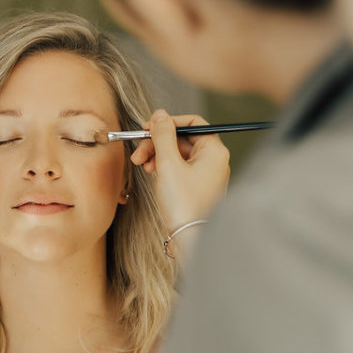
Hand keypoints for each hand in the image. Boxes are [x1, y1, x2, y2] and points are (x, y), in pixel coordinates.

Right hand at [131, 109, 230, 234]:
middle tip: (138, 152)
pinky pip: (179, 168)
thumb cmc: (184, 203)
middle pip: (182, 139)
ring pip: (178, 153)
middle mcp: (214, 160)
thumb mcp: (168, 163)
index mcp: (214, 150)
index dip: (168, 122)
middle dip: (157, 143)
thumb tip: (160, 115)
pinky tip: (152, 173)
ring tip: (142, 165)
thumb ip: (163, 135)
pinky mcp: (197, 186)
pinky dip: (164, 167)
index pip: (192, 122)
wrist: (189, 238)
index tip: (148, 128)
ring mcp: (206, 174)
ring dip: (157, 155)